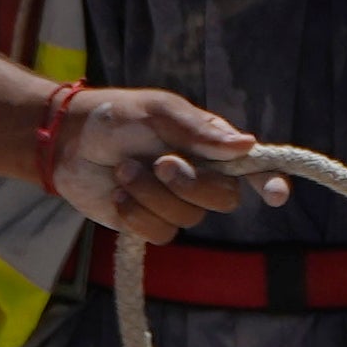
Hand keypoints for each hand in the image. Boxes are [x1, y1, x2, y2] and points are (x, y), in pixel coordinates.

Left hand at [43, 83, 276, 240]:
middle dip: (190, 184)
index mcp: (211, 145)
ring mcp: (177, 203)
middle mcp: (201, 176)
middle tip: (159, 163)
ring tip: (125, 170)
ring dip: (151, 194)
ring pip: (188, 219)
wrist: (69, 143)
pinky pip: (160, 235)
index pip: (254, 167)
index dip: (271, 182)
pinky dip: (136, 215)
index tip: (276, 195)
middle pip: (224, 198)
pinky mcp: (151, 224)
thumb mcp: (157, 112)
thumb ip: (198, 129)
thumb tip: (246, 145)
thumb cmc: (117, 117)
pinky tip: (119, 196)